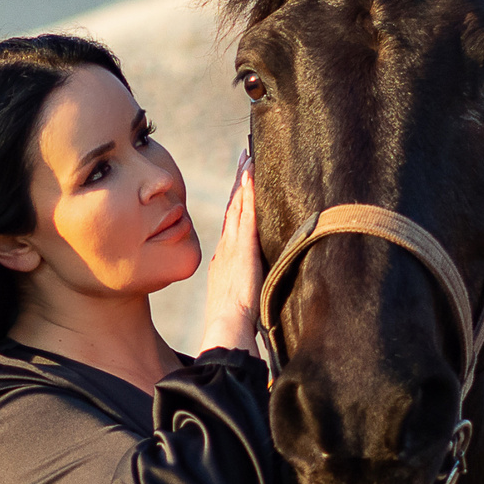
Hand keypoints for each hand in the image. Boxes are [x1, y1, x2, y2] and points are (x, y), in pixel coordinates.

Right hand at [198, 150, 260, 356]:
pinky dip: (247, 194)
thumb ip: (247, 286)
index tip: (241, 183)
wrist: (228, 324)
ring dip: (243, 181)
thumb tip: (256, 286)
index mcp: (226, 258)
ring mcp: (233, 245)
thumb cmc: (235, 319)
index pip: (232, 223)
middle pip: (233, 208)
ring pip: (238, 205)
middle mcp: (227, 247)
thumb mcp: (240, 297)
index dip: (236, 201)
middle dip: (239, 183)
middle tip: (244, 159)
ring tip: (248, 159)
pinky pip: (246, 214)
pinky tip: (251, 176)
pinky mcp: (243, 247)